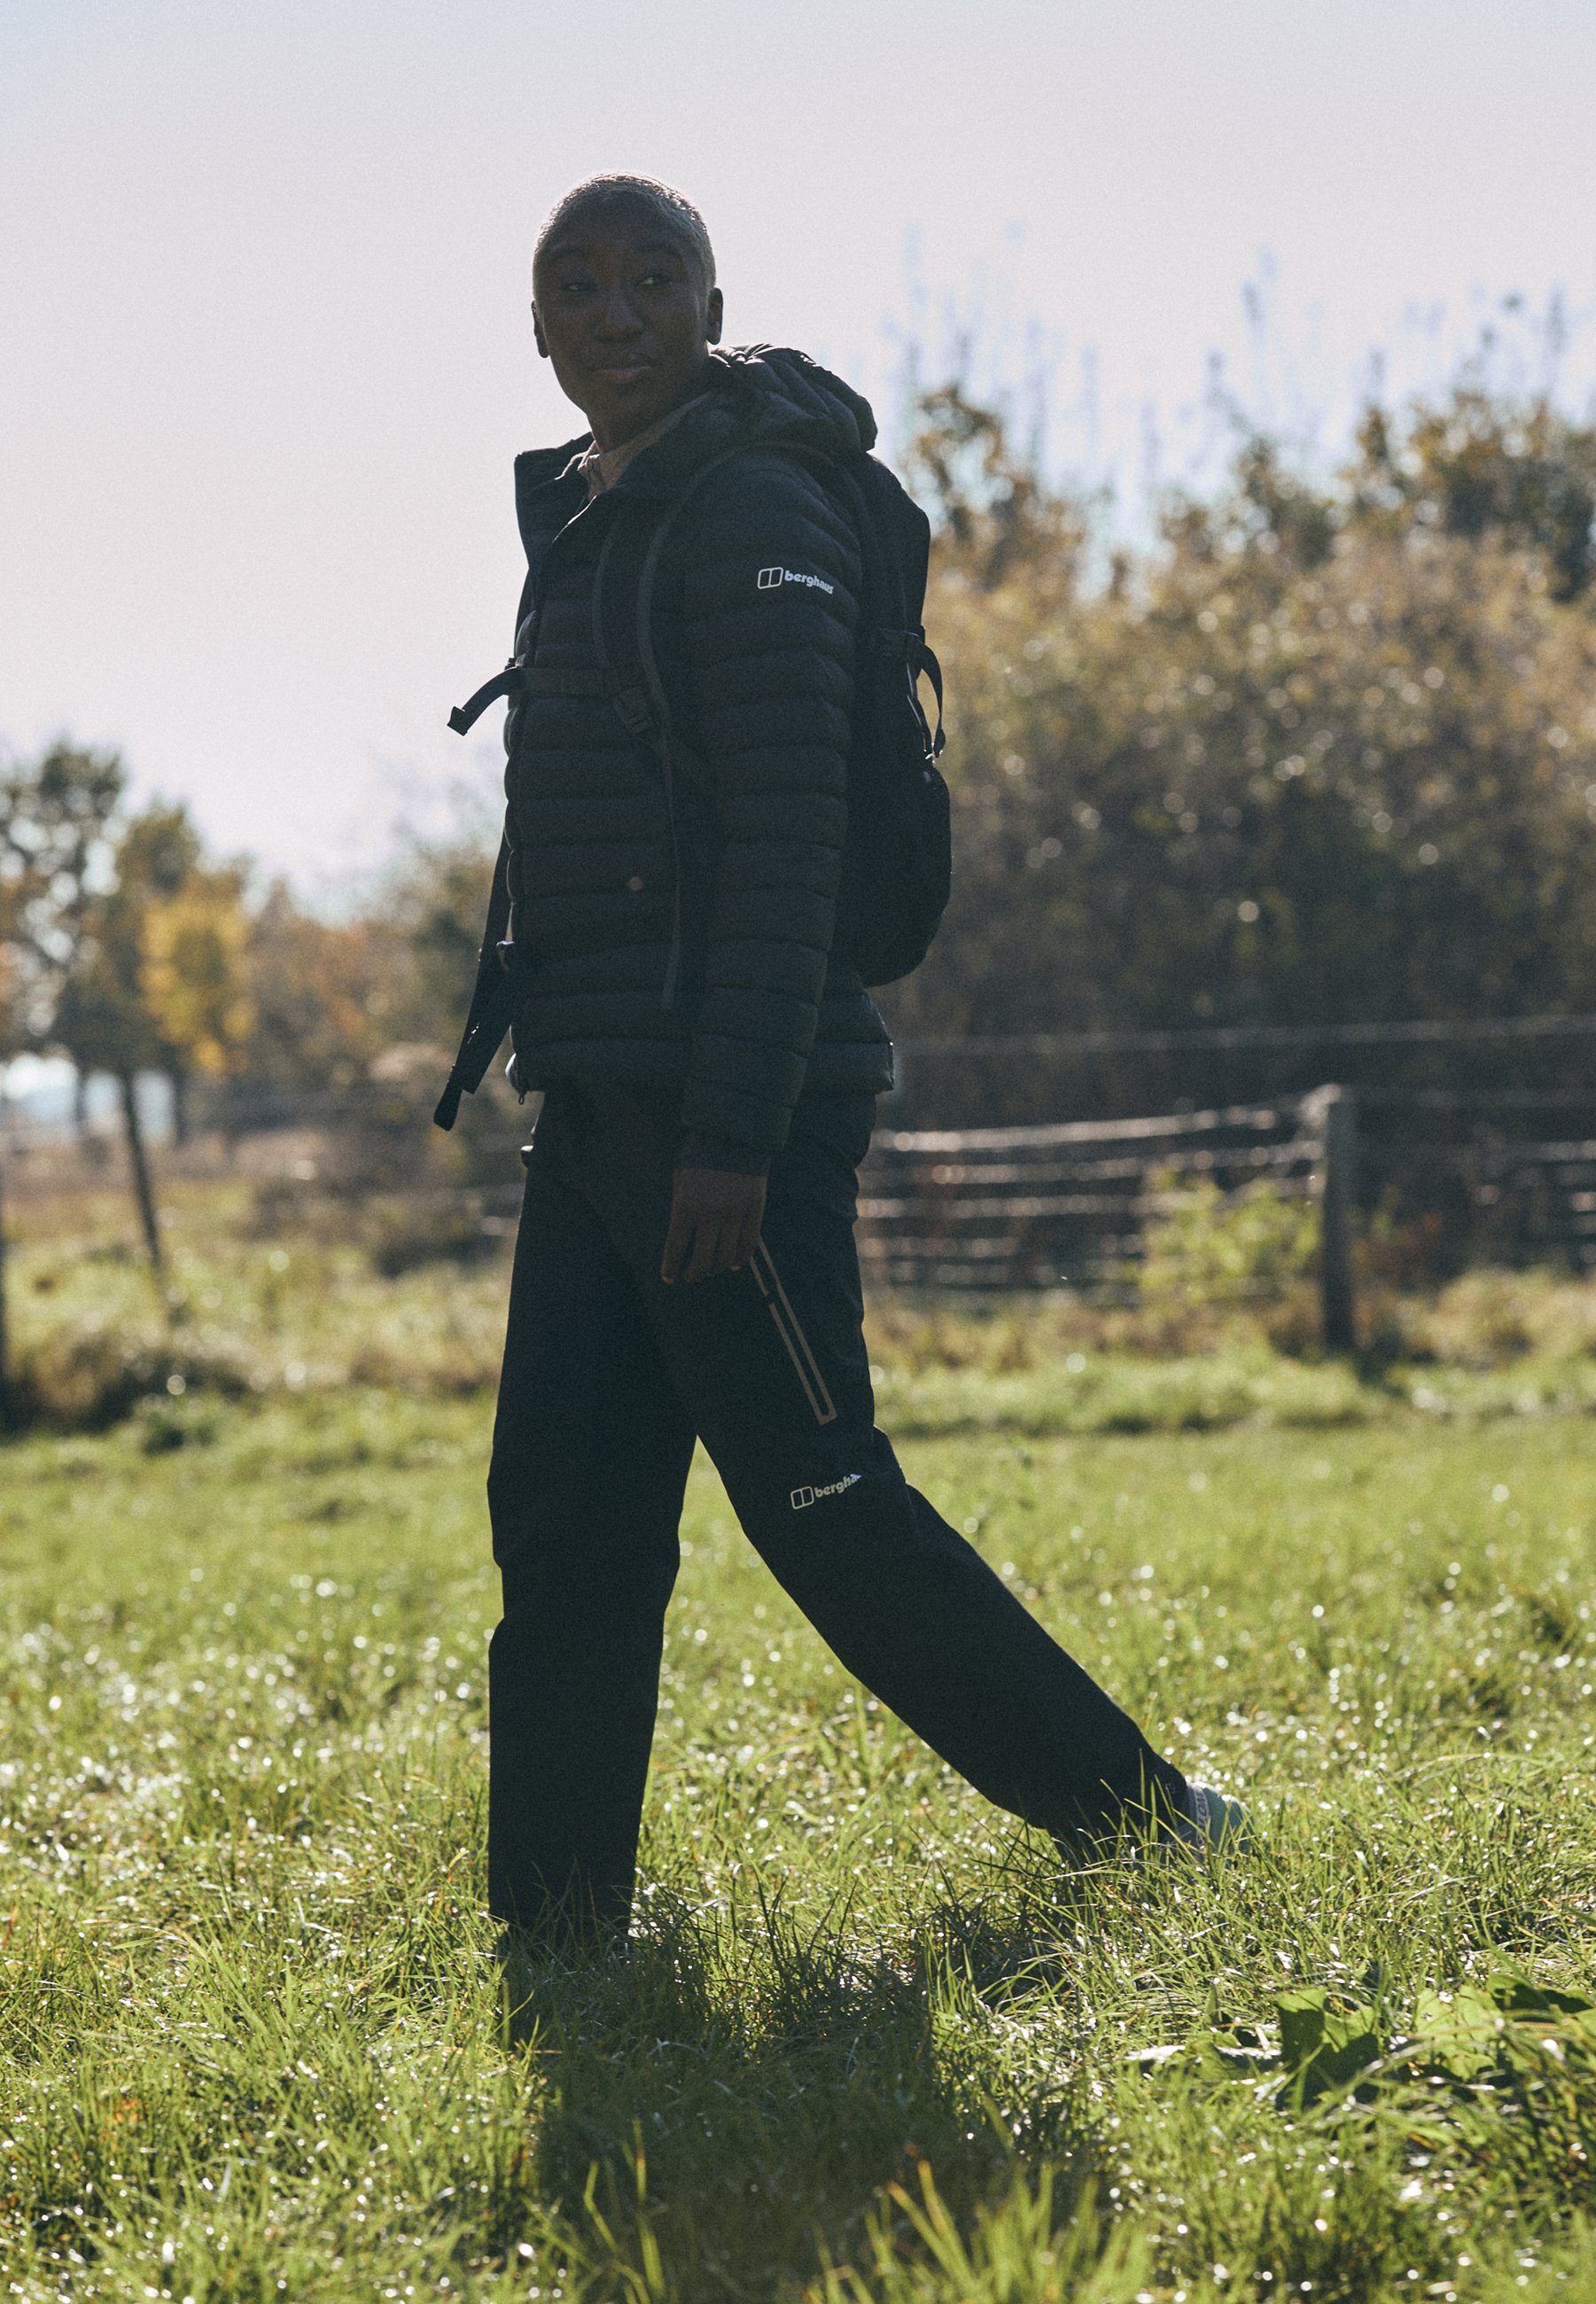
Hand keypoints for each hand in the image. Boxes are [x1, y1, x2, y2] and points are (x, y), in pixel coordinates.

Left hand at [661, 1166, 766, 1284]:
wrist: (733, 1134)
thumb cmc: (699, 1157)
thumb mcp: (680, 1181)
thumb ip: (680, 1210)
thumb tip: (683, 1242)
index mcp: (686, 1204)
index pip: (676, 1248)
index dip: (671, 1268)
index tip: (670, 1277)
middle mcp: (710, 1212)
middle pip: (702, 1259)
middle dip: (694, 1273)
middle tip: (691, 1276)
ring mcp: (735, 1212)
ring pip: (726, 1255)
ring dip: (716, 1267)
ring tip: (711, 1269)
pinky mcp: (755, 1209)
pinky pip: (748, 1244)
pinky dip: (740, 1258)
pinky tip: (732, 1263)